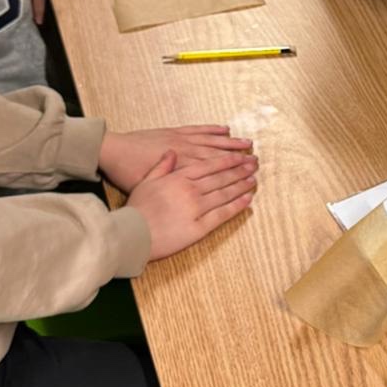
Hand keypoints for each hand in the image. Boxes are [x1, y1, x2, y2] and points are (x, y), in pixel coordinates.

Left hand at [99, 126, 254, 191]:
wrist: (113, 151)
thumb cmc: (128, 174)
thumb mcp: (150, 188)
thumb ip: (172, 189)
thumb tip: (194, 194)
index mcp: (181, 170)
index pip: (214, 172)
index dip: (232, 175)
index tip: (249, 177)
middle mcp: (186, 153)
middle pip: (218, 157)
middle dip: (238, 160)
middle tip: (256, 162)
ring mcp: (182, 140)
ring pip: (212, 142)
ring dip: (231, 143)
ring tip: (249, 144)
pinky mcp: (175, 132)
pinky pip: (199, 130)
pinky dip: (213, 130)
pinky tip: (225, 130)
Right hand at [126, 150, 257, 259]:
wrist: (131, 234)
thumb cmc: (137, 208)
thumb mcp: (147, 181)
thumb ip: (162, 166)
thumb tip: (172, 152)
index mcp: (179, 177)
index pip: (210, 165)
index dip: (229, 160)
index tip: (242, 156)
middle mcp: (190, 190)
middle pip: (221, 177)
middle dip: (240, 170)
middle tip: (255, 165)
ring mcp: (196, 208)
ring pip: (225, 194)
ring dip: (242, 186)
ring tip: (254, 180)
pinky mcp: (199, 227)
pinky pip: (222, 214)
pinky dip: (237, 206)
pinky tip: (247, 200)